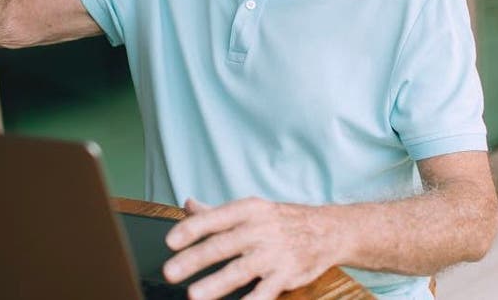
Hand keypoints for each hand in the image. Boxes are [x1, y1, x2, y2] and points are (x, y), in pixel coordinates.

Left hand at [163, 197, 336, 299]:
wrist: (328, 230)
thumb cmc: (282, 220)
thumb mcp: (252, 209)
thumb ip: (217, 213)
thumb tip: (188, 206)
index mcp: (249, 210)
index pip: (215, 218)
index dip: (191, 229)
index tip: (170, 242)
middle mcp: (261, 230)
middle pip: (223, 245)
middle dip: (194, 260)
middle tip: (170, 272)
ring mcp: (275, 253)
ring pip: (241, 270)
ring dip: (216, 284)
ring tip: (194, 295)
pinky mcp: (287, 274)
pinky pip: (266, 291)